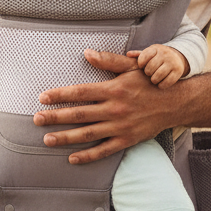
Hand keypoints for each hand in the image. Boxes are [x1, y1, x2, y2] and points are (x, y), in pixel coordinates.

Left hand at [32, 50, 174, 163]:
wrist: (174, 103)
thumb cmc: (149, 82)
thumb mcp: (130, 67)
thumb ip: (108, 61)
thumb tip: (86, 53)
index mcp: (113, 89)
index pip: (80, 92)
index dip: (60, 95)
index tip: (42, 97)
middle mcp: (114, 109)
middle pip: (79, 114)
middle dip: (55, 117)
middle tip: (36, 119)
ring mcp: (120, 127)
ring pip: (87, 134)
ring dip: (65, 137)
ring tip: (47, 139)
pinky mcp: (126, 140)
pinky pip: (104, 150)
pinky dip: (87, 156)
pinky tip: (72, 158)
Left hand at [129, 44, 187, 88]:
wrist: (177, 57)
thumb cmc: (158, 56)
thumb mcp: (149, 53)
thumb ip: (139, 55)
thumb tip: (128, 54)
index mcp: (156, 49)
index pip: (144, 57)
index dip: (140, 63)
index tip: (141, 66)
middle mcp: (165, 54)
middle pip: (150, 68)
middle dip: (147, 72)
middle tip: (149, 73)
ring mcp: (172, 62)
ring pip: (158, 75)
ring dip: (154, 80)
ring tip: (153, 79)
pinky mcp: (178, 71)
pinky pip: (167, 82)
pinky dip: (162, 85)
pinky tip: (160, 84)